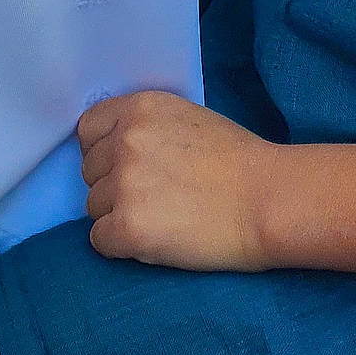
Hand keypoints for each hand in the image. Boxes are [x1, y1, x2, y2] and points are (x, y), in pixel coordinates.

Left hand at [78, 89, 274, 270]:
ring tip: (161, 218)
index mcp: (139, 109)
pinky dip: (121, 245)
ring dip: (119, 215)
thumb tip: (118, 149)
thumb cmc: (238, 160)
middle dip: (113, 185)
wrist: (267, 200)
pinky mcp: (129, 227)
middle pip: (90, 171)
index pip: (88, 129)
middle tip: (154, 197)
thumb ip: (147, 128)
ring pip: (94, 207)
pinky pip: (100, 240)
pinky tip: (154, 240)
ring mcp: (124, 184)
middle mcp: (124, 141)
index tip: (123, 165)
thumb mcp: (186, 118)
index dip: (103, 151)